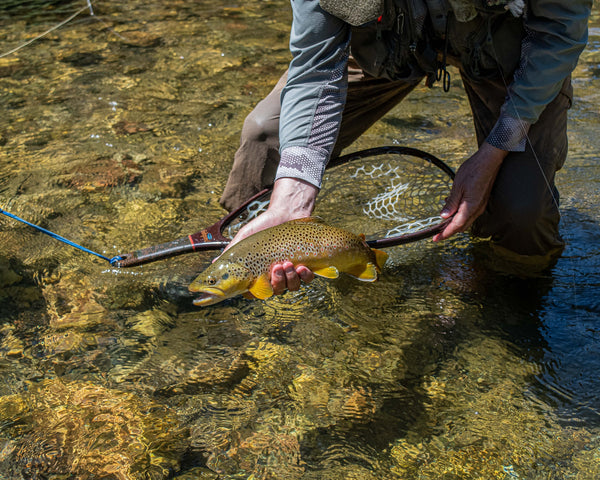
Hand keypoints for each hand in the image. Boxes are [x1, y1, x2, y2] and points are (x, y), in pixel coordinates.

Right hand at [226, 177, 318, 293]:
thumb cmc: (263, 226)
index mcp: (259, 273)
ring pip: (291, 287)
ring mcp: (291, 273)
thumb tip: (214, 262)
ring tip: (288, 263)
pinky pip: (306, 280)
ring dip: (289, 279)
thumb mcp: (245, 238)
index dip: (254, 294)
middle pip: (275, 292)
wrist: (286, 213)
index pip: (255, 292)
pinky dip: (304, 276)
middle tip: (276, 268)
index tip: (254, 287)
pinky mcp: (305, 266)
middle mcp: (275, 276)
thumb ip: (231, 251)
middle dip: (276, 283)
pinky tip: (301, 267)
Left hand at [433, 142, 507, 241]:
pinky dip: (459, 215)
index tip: (436, 239)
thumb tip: (444, 216)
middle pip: (461, 226)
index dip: (445, 233)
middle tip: (437, 233)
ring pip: (465, 220)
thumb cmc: (473, 171)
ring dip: (454, 223)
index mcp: (470, 207)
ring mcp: (480, 205)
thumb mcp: (457, 187)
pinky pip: (469, 213)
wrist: (489, 160)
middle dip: (449, 231)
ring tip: (442, 221)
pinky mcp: (481, 201)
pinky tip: (451, 208)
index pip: (456, 226)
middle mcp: (477, 209)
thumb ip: (451, 203)